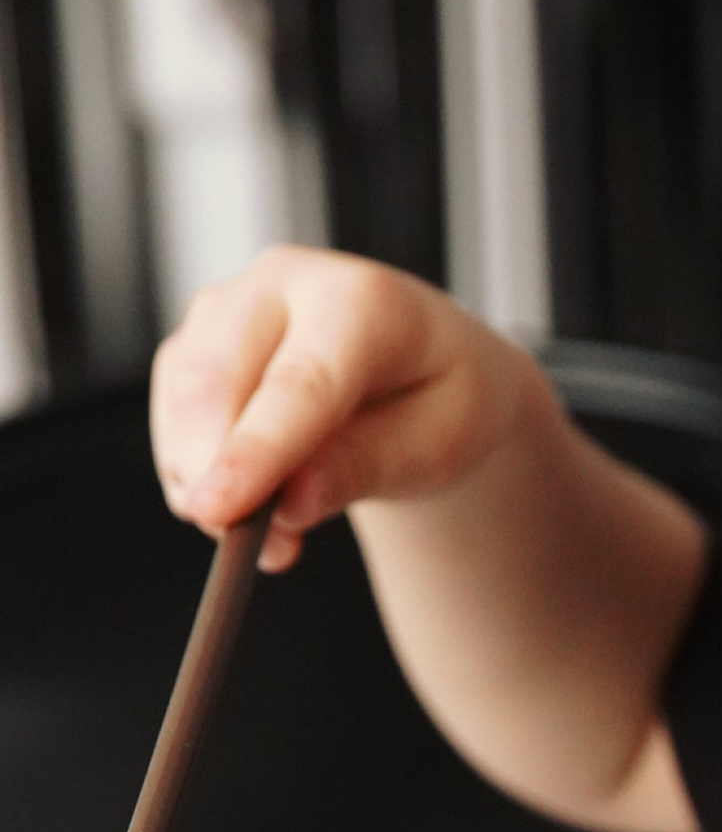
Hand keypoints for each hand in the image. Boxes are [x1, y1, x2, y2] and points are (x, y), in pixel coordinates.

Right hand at [151, 251, 546, 573]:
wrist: (423, 365)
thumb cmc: (439, 399)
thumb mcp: (436, 444)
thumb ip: (363, 468)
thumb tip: (288, 503)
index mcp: (363, 299)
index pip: (301, 381)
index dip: (256, 450)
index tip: (219, 511)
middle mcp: (285, 282)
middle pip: (216, 379)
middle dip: (215, 474)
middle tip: (249, 549)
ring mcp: (230, 304)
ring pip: (182, 397)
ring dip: (204, 479)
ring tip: (271, 535)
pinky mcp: (196, 337)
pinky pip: (170, 412)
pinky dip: (194, 469)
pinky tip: (245, 499)